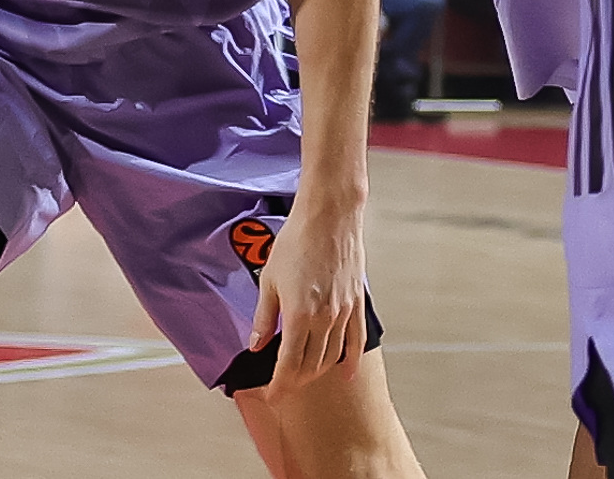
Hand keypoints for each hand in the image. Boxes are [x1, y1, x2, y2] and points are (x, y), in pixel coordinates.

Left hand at [248, 194, 365, 390]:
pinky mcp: (357, 302)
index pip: (288, 365)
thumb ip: (264, 318)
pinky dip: (351, 359)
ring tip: (303, 378)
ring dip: (316, 373)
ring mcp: (344, 310)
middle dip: (295, 383)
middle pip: (310, 366)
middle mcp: (324, 318)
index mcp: (298, 315)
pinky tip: (346, 373)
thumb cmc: (296, 242)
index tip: (270, 397)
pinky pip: (357, 338)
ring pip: (331, 356)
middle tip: (282, 388)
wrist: (330, 216)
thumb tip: (257, 345)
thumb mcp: (269, 281)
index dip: (278, 386)